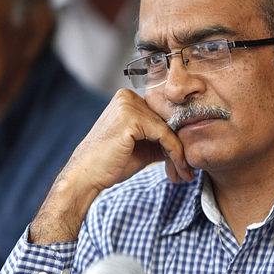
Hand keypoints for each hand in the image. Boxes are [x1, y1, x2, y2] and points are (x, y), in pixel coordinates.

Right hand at [28, 89, 192, 243]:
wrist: (86, 176)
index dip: (175, 140)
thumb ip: (159, 139)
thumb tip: (185, 142)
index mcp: (127, 99)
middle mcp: (127, 97)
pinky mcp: (131, 118)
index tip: (185, 163)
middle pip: (166, 122)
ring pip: (168, 130)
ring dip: (179, 154)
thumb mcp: (141, 148)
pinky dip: (175, 154)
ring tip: (185, 174)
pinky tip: (179, 169)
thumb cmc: (110, 164)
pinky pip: (164, 135)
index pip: (161, 117)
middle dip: (178, 149)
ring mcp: (128, 105)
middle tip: (187, 171)